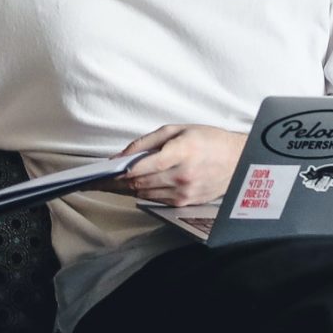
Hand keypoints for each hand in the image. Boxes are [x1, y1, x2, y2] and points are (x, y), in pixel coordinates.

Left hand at [113, 124, 246, 205]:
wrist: (238, 160)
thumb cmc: (207, 139)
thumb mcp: (176, 129)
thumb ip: (145, 142)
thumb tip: (120, 157)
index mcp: (181, 152)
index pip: (141, 167)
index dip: (118, 173)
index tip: (100, 174)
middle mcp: (183, 175)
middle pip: (139, 184)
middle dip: (114, 183)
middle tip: (94, 182)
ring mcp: (185, 192)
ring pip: (144, 194)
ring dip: (124, 190)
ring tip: (107, 185)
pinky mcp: (186, 203)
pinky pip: (156, 200)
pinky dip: (141, 193)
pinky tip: (130, 188)